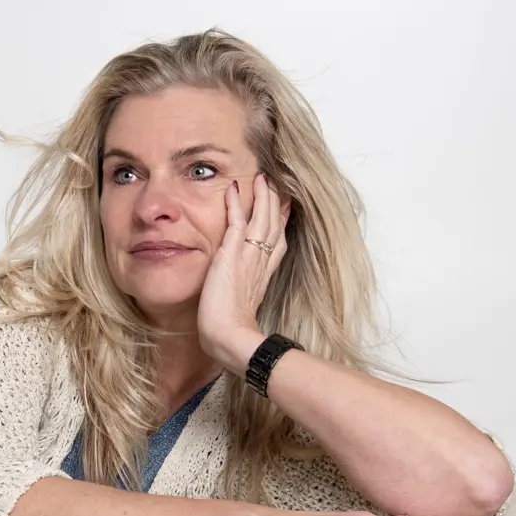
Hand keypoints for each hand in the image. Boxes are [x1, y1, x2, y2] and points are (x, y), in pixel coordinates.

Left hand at [197, 172, 290, 371]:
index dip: (282, 224)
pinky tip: (235, 187)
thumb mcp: (242, 310)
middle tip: (277, 184)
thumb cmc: (232, 332)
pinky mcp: (232, 254)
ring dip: (262, 196)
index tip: (286, 208)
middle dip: (276, 204)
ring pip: (262, 219)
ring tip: (262, 178)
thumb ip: (244, 299)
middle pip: (275, 226)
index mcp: (264, 275)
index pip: (277, 243)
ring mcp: (248, 256)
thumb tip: (241, 303)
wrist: (229, 336)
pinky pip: (237, 221)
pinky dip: (236, 203)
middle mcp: (261, 263)